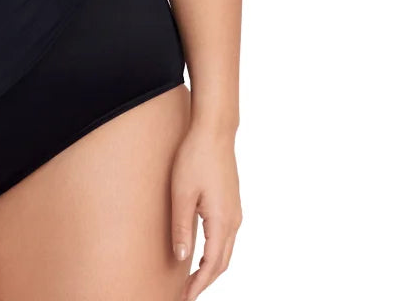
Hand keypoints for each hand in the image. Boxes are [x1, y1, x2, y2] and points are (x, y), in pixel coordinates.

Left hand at [170, 123, 241, 300]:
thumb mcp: (181, 192)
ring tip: (191, 279)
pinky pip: (226, 237)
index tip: (185, 297)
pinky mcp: (231, 203)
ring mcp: (235, 212)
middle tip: (186, 294)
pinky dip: (215, 253)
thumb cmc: (195, 157)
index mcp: (222, 221)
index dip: (199, 284)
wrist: (214, 131)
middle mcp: (234, 221)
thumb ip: (181, 226)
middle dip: (205, 281)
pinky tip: (201, 253)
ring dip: (211, 268)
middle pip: (222, 262)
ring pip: (226, 251)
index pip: (212, 265)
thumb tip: (181, 257)